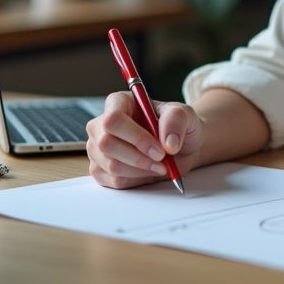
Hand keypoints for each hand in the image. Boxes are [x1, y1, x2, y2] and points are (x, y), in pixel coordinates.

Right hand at [86, 91, 204, 188]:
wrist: (180, 148)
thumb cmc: (177, 126)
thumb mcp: (184, 114)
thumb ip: (176, 121)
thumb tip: (168, 143)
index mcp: (119, 103)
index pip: (113, 119)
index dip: (135, 136)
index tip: (159, 149)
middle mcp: (102, 125)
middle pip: (106, 143)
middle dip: (138, 157)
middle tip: (162, 160)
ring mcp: (98, 148)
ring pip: (111, 165)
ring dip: (140, 170)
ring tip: (160, 166)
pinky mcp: (101, 170)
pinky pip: (113, 181)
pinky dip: (135, 180)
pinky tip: (148, 172)